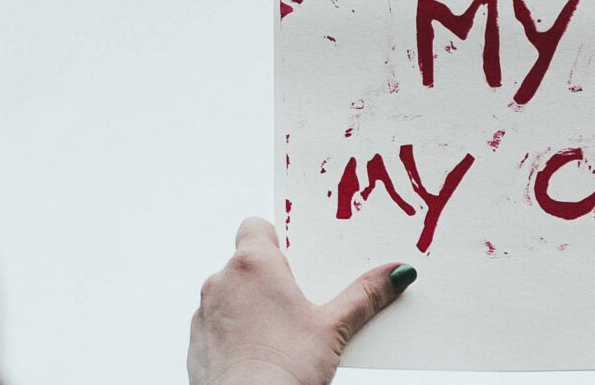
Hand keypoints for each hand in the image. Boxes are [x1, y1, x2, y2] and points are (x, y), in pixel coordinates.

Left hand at [188, 217, 413, 384]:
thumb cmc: (284, 367)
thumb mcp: (334, 328)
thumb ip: (365, 295)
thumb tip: (397, 273)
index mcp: (253, 264)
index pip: (257, 227)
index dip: (279, 239)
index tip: (299, 258)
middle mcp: (222, 280)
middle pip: (249, 263)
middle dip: (274, 278)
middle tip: (303, 300)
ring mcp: (205, 311)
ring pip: (232, 294)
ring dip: (253, 305)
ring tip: (284, 332)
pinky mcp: (197, 341)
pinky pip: (219, 324)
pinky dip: (237, 332)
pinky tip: (262, 352)